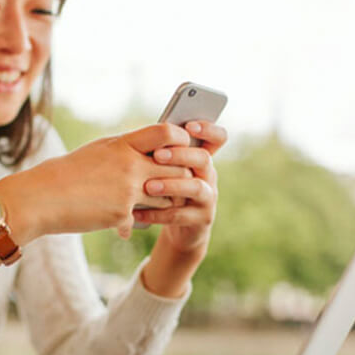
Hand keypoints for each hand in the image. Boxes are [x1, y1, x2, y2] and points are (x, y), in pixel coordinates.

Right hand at [0, 123, 193, 243]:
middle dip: (180, 176)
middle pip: (176, 168)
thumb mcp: (99, 152)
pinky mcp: (123, 214)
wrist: (42, 198)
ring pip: (167, 195)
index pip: (167, 133)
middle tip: (177, 182)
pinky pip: (145, 217)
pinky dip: (139, 220)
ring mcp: (128, 190)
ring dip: (166, 201)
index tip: (180, 148)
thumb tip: (152, 151)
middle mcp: (130, 164)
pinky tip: (125, 223)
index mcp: (123, 144)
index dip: (181, 140)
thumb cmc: (68, 173)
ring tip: (156, 203)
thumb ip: (126, 150)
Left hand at [134, 121, 227, 252]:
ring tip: (148, 187)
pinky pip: (180, 215)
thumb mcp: (167, 170)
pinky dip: (157, 214)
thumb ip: (163, 153)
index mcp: (201, 158)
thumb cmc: (167, 189)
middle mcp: (209, 175)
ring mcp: (208, 197)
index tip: (189, 126)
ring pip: (196, 187)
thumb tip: (146, 135)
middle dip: (180, 155)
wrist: (179, 228)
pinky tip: (137, 212)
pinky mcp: (202, 219)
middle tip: (157, 155)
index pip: (217, 138)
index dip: (208, 129)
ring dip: (171, 185)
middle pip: (203, 158)